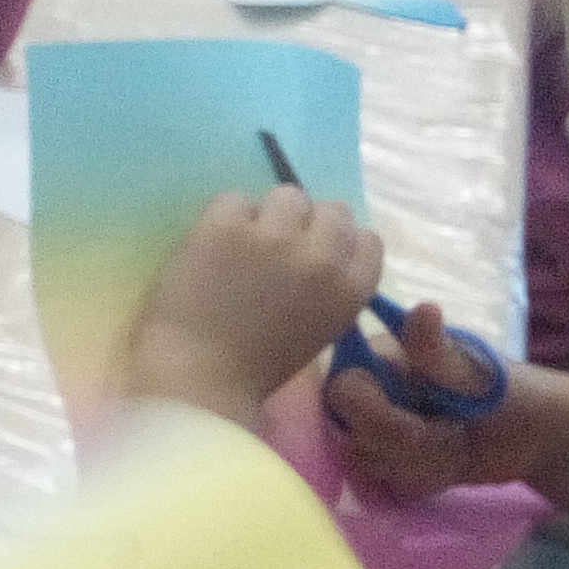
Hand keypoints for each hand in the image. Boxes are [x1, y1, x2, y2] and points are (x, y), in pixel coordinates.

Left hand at [117, 186, 377, 423]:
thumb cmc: (257, 365)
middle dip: (307, 223)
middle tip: (275, 244)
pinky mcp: (226, 225)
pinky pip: (233, 198)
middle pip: (332, 210)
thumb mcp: (319, 328)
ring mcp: (274, 236)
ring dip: (268, 213)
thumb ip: (328, 287)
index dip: (338, 242)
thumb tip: (315, 250)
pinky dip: (224, 216)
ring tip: (243, 242)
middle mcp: (322, 257)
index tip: (314, 252)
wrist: (201, 374)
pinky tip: (211, 245)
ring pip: (287, 194)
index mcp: (351, 290)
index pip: (367, 239)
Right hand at [325, 308, 509, 498]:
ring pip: (372, 464)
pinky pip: (389, 483)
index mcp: (376, 362)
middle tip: (452, 432)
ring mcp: (377, 430)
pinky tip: (451, 461)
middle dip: (410, 446)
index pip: (344, 393)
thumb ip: (436, 350)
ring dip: (425, 462)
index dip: (375, 417)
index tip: (418, 429)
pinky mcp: (391, 462)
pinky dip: (427, 478)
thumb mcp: (472, 370)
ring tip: (457, 445)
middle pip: (354, 436)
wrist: (531, 435)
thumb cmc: (502, 390)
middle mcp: (368, 395)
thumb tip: (424, 308)